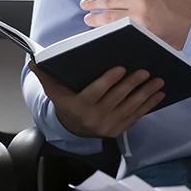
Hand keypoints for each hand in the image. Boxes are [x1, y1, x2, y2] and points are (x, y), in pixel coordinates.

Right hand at [31, 63, 164, 138]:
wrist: (72, 129)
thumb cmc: (66, 103)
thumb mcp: (54, 91)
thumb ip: (45, 75)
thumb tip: (32, 60)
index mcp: (79, 106)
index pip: (96, 92)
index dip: (109, 80)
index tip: (121, 67)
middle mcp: (94, 119)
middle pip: (117, 98)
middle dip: (133, 84)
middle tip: (145, 70)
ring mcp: (108, 126)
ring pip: (130, 107)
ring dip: (146, 94)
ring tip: (158, 80)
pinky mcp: (119, 130)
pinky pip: (136, 116)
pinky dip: (149, 105)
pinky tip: (158, 94)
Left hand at [80, 0, 190, 48]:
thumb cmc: (179, 2)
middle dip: (93, 2)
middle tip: (84, 4)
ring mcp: (140, 16)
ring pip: (110, 17)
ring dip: (96, 18)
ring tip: (88, 18)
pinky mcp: (142, 32)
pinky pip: (120, 29)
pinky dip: (109, 29)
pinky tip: (102, 30)